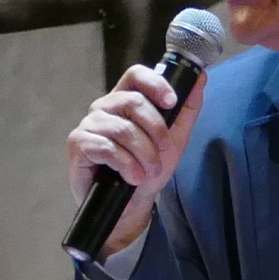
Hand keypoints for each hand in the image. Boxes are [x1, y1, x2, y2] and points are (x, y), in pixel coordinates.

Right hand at [63, 64, 192, 260]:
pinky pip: (108, 148)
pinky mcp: (79, 144)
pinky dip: (126, 165)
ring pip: (123, 129)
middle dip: (157, 132)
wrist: (131, 204)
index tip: (172, 103)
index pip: (136, 75)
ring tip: (148, 172)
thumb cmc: (148, 168)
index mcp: (126, 99)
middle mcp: (105, 106)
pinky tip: (131, 177)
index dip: (155, 84)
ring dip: (144, 155)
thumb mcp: (174, 140)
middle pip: (134, 102)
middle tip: (163, 155)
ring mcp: (89, 124)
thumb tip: (200, 78)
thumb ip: (186, 110)